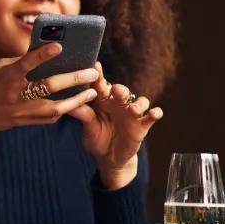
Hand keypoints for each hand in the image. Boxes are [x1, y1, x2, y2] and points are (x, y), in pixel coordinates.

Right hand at [0, 42, 99, 136]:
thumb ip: (20, 62)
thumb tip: (45, 55)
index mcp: (6, 77)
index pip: (26, 64)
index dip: (42, 55)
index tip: (59, 46)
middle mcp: (14, 95)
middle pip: (48, 87)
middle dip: (72, 79)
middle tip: (91, 72)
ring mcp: (19, 112)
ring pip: (53, 108)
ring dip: (75, 100)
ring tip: (91, 92)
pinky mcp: (23, 122)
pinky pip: (48, 118)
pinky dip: (63, 110)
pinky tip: (75, 103)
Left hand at [69, 62, 163, 188]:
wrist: (110, 157)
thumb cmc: (97, 139)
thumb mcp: (89, 129)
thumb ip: (84, 117)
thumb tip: (70, 106)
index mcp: (103, 102)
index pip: (100, 86)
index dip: (99, 76)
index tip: (96, 66)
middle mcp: (119, 104)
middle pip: (122, 92)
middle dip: (120, 90)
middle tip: (116, 90)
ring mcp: (132, 114)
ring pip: (140, 102)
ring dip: (138, 103)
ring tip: (132, 109)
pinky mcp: (142, 125)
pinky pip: (151, 117)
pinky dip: (155, 113)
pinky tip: (155, 113)